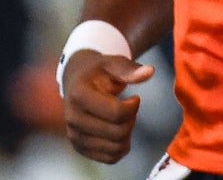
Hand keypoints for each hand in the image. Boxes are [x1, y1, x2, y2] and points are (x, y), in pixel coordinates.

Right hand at [61, 49, 154, 163]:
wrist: (77, 81)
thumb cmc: (98, 72)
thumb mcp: (113, 63)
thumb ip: (130, 69)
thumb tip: (150, 71)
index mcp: (79, 94)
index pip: (117, 113)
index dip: (134, 107)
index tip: (135, 98)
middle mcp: (72, 117)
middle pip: (118, 132)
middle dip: (132, 120)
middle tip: (130, 109)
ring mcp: (74, 135)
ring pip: (115, 148)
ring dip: (127, 134)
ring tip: (123, 119)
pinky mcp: (79, 147)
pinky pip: (110, 158)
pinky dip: (121, 147)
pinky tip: (119, 130)